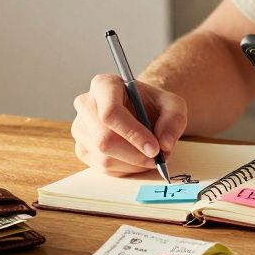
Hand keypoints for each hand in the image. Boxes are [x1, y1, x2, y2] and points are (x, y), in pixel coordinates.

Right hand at [72, 75, 186, 175]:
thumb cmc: (153, 105)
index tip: (154, 148)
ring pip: (104, 157)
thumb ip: (173, 120)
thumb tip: (164, 144)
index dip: (133, 134)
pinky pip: (102, 167)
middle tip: (157, 158)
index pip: (110, 113)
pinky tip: (136, 158)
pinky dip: (125, 169)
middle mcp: (86, 104)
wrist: (141, 111)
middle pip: (104, 139)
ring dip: (133, 164)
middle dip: (135, 154)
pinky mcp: (82, 148)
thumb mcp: (173, 105)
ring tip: (150, 156)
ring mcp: (80, 127)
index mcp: (104, 85)